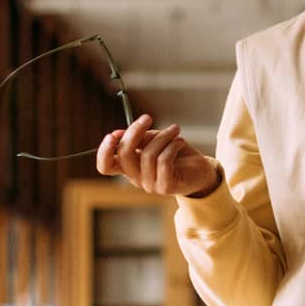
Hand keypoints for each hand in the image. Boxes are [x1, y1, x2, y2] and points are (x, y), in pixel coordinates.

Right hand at [96, 114, 221, 197]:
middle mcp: (136, 178)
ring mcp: (150, 185)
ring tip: (175, 130)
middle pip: (124, 156)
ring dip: (163, 137)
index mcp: (129, 167)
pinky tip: (180, 141)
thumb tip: (117, 133)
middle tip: (147, 118)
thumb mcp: (155, 140)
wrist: (200, 170)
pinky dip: (172, 146)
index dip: (104, 151)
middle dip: (135, 132)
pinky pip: (164, 161)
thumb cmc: (176, 154)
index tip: (112, 134)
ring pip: (148, 155)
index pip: (105, 166)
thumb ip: (138, 138)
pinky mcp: (166, 187)